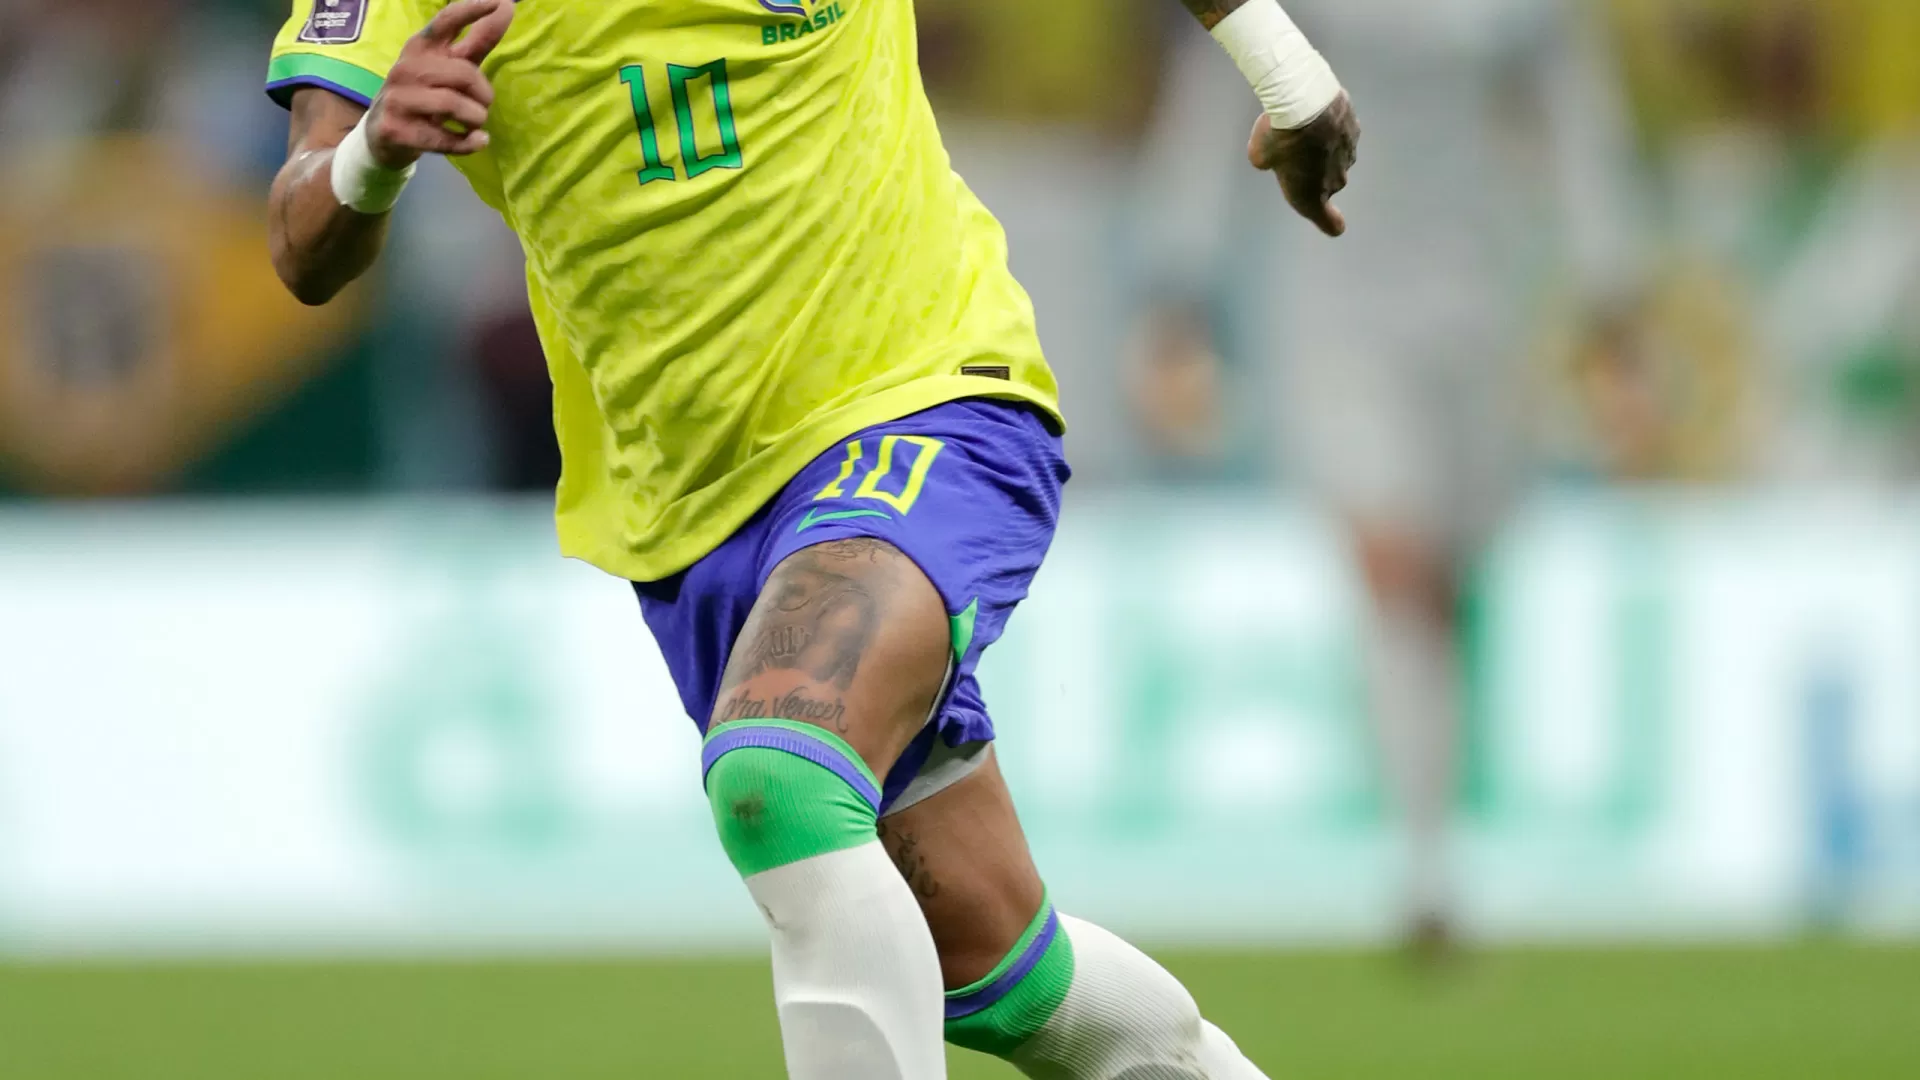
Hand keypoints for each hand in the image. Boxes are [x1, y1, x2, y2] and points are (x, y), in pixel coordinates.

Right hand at [364, 0, 515, 168]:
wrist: (383, 135)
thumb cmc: (425, 94)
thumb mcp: (448, 66)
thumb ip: (477, 42)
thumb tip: (507, 5)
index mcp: (420, 46)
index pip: (447, 20)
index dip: (473, 9)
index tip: (500, 2)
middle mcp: (405, 67)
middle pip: (463, 73)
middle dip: (483, 93)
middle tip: (484, 103)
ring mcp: (397, 98)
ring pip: (454, 105)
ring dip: (476, 118)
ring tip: (474, 122)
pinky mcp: (395, 129)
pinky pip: (445, 138)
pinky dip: (468, 143)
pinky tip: (477, 141)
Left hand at [1247, 91, 1358, 237]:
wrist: (1306, 102)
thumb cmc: (1280, 137)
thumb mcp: (1260, 156)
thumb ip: (1269, 163)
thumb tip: (1272, 156)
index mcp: (1311, 197)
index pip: (1329, 223)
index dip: (1331, 223)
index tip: (1335, 224)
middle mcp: (1336, 181)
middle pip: (1327, 182)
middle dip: (1313, 171)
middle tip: (1294, 153)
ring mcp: (1349, 155)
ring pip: (1336, 156)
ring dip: (1323, 148)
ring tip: (1304, 128)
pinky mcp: (1355, 130)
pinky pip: (1342, 134)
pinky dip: (1331, 127)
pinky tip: (1317, 114)